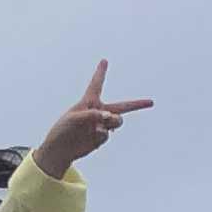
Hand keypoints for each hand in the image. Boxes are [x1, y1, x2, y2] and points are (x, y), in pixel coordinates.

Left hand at [33, 60, 152, 179]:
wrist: (60, 150)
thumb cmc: (63, 130)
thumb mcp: (74, 118)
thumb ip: (92, 115)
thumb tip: (109, 118)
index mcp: (88, 102)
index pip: (96, 84)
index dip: (100, 72)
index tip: (104, 61)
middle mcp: (98, 112)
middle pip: (122, 107)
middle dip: (137, 105)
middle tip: (151, 102)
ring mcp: (101, 125)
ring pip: (117, 120)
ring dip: (115, 120)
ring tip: (107, 121)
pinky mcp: (101, 137)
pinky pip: (108, 133)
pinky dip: (103, 133)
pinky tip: (93, 134)